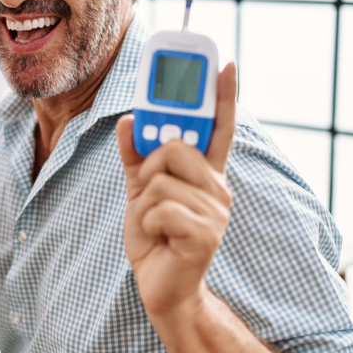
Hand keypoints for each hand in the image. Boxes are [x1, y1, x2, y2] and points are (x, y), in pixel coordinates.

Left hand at [115, 63, 237, 317]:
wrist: (162, 288)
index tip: (226, 63)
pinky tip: (159, 238)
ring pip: (161, 179)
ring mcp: (216, 213)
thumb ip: (134, 156)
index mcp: (206, 174)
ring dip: (144, 203)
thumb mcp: (139, 191)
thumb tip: (126, 120)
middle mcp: (218, 189)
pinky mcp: (205, 235)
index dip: (224, 96)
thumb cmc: (155, 238)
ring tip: (155, 225)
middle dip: (150, 168)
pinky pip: (160, 208)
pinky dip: (147, 223)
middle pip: (175, 147)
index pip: (219, 128)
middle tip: (151, 194)